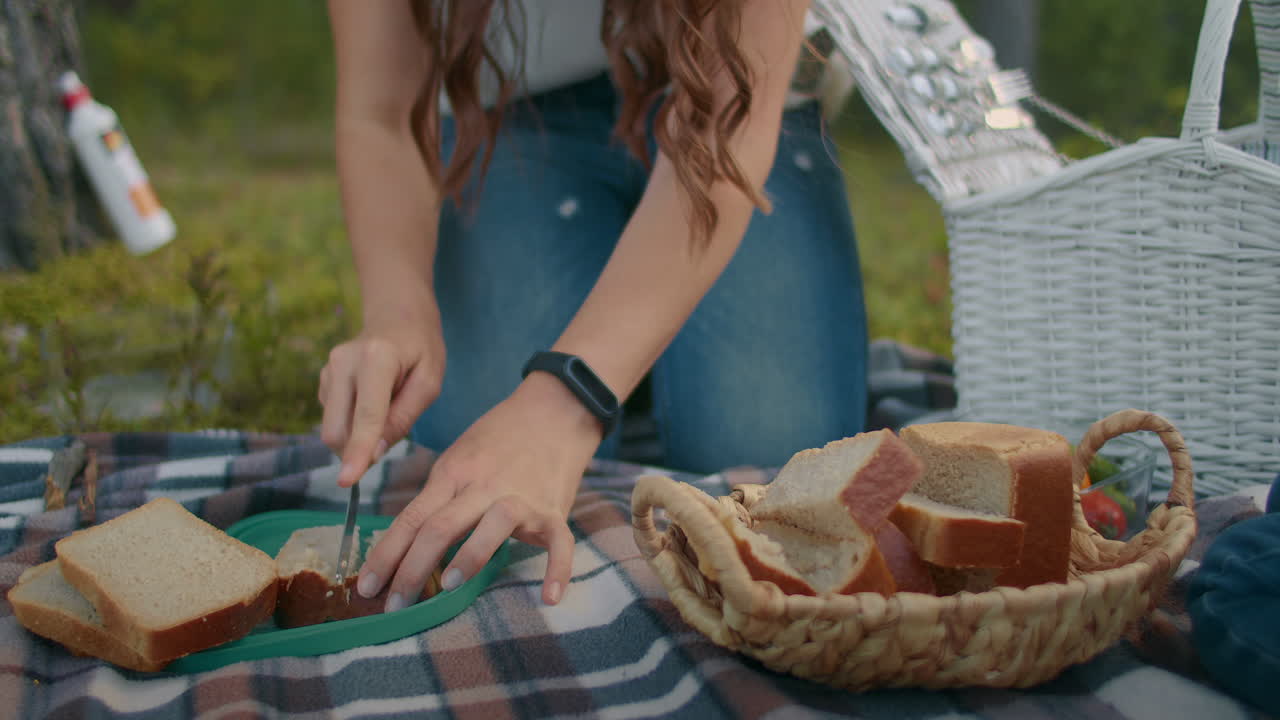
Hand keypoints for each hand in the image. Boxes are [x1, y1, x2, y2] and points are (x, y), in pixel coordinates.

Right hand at [319, 296, 444, 487]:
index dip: (358, 451)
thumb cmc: (421, 348)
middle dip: (356, 450)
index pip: (365, 416)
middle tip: (388, 440)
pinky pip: (333, 417)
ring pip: (332, 426)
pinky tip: (371, 403)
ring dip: (356, 436)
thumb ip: (403, 417)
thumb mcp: (429, 382)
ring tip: (386, 408)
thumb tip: (374, 452)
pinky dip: (351, 423)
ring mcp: (328, 369)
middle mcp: (343, 362)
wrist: (397, 315)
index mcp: (376, 359)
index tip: (347, 480)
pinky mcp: (323, 378)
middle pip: (337, 428)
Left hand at [356, 373, 603, 607]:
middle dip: (411, 570)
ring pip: (492, 528)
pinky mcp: (554, 510)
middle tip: (394, 606)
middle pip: (440, 527)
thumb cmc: (500, 438)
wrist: (555, 409)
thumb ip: (439, 496)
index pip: (411, 518)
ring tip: (449, 586)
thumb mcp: (459, 456)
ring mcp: (521, 498)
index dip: (385, 554)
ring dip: (469, 557)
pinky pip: (559, 543)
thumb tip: (407, 541)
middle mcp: (483, 487)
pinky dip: (557, 569)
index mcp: (453, 474)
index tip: (364, 587)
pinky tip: (549, 598)